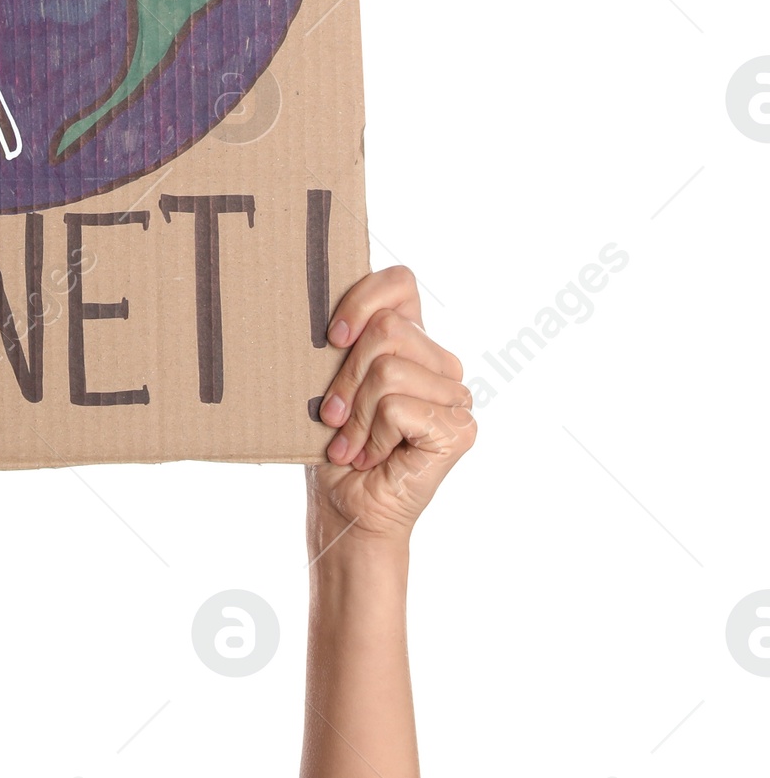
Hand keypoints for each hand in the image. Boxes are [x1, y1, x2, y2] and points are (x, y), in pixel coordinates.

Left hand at [310, 266, 473, 554]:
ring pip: (389, 369)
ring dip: (356, 413)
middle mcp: (442, 365)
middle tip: (332, 417)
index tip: (333, 338)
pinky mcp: (459, 430)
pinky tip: (372, 457)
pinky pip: (397, 406)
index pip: (401, 282)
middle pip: (387, 329)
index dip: (362, 298)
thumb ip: (347, 341)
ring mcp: (456, 398)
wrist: (346, 508)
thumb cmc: (334, 443)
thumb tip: (333, 315)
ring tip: (350, 443)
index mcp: (414, 343)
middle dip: (345, 377)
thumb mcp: (332, 380)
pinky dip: (371, 435)